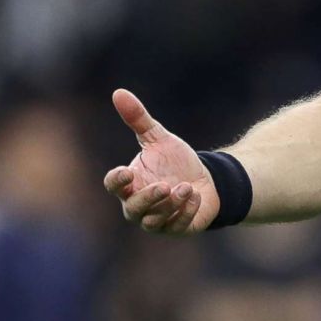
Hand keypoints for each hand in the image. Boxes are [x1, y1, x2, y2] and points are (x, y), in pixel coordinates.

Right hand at [103, 89, 219, 234]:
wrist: (206, 179)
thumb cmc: (176, 161)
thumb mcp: (159, 138)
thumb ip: (138, 119)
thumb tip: (119, 92)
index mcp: (130, 183)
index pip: (113, 185)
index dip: (117, 181)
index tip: (126, 172)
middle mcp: (138, 205)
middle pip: (133, 208)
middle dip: (147, 198)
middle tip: (164, 186)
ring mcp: (157, 220)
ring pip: (154, 221)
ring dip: (170, 206)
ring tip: (186, 187)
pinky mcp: (177, 228)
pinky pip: (178, 226)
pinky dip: (187, 212)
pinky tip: (196, 196)